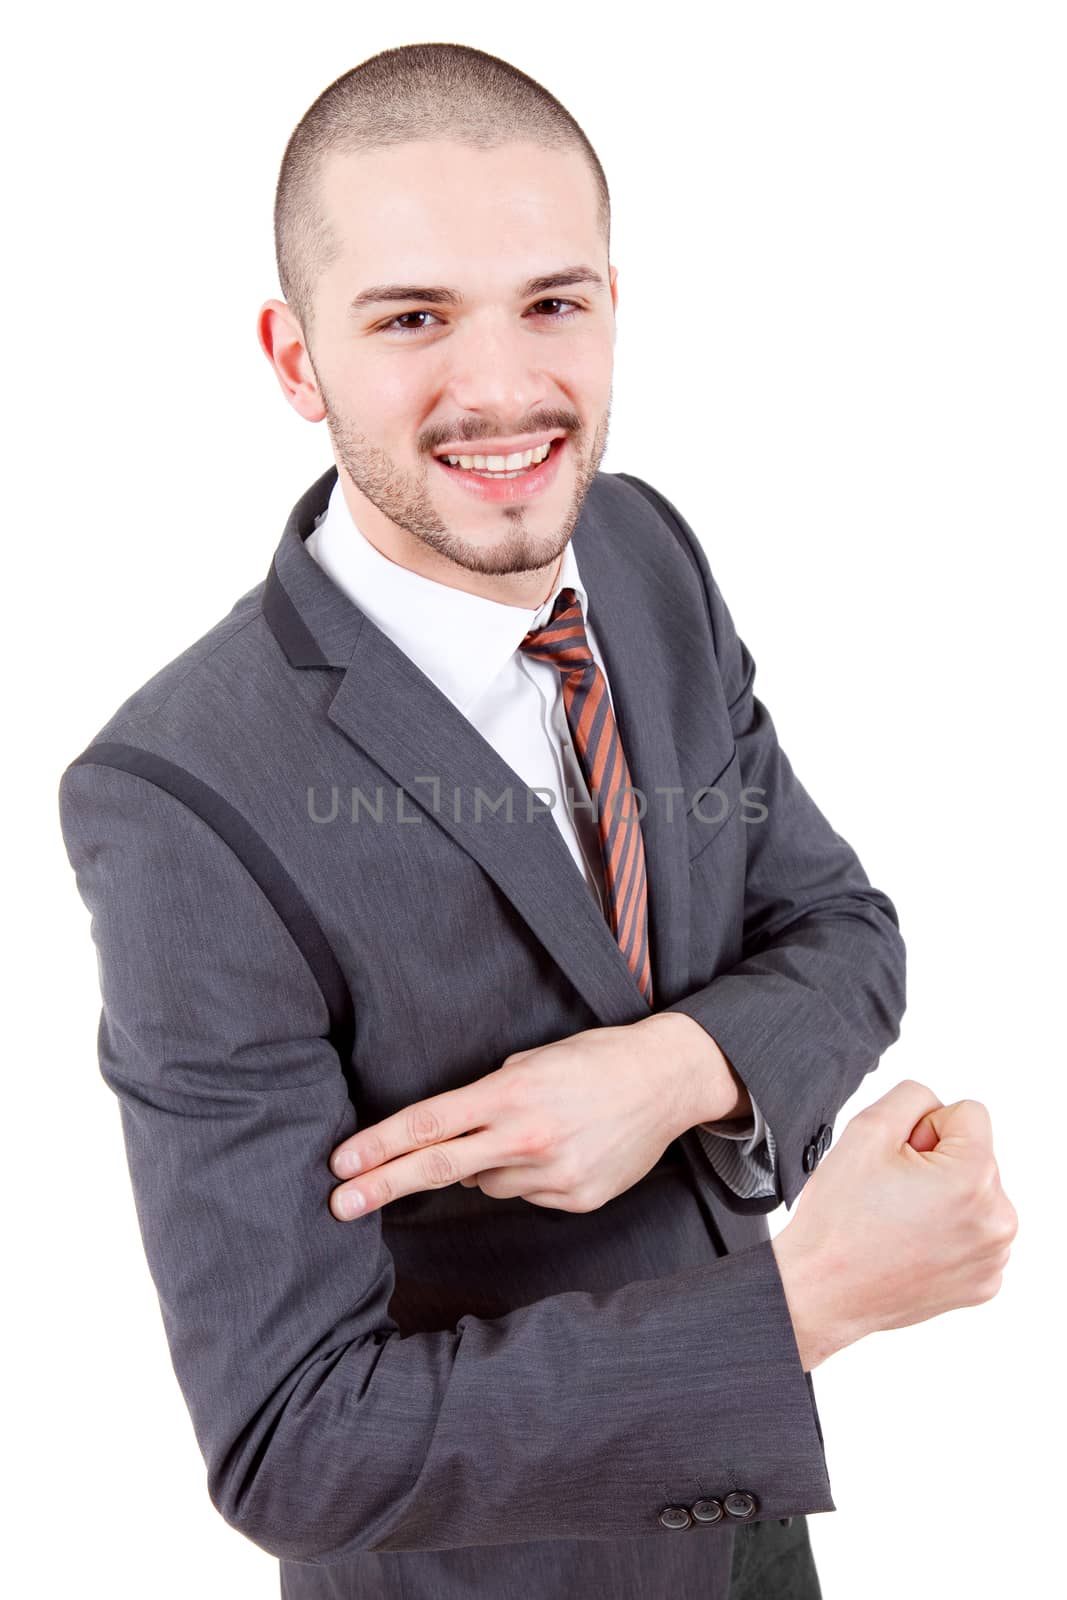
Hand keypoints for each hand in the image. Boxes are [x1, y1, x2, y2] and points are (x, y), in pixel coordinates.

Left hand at [327, 1018, 705, 1220]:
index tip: (342, 1163)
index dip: (379, 1145)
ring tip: (535, 1131)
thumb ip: (487, 1101)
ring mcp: (554, 1175)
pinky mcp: (577, 1199)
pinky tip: (561, 1147)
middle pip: (437, 1167)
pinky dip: (529, 1175)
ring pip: (486, 1182)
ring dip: (489, 1163)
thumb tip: (450, 1140)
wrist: (667, 1079)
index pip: (429, 1124)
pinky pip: (526, 1194)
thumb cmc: (594, 1059)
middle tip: (337, 1205)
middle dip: (382, 1185)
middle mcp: (528, 1137)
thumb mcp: (533, 1061)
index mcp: (512, 1093)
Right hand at [771, 1079, 1019, 1370]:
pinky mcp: (983, 1283)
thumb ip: (911, 1096)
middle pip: (974, 1155)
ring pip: (974, 1194)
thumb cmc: (838, 1221)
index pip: (967, 1114)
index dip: (924, 1128)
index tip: (900, 1159)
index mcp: (974, 1179)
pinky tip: (911, 1243)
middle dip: (935, 1163)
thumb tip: (936, 1108)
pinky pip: (973, 1233)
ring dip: (943, 1197)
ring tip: (899, 1219)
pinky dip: (946, 1232)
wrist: (821, 1290)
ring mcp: (993, 1257)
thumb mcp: (866, 1129)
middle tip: (892, 1193)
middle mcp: (997, 1221)